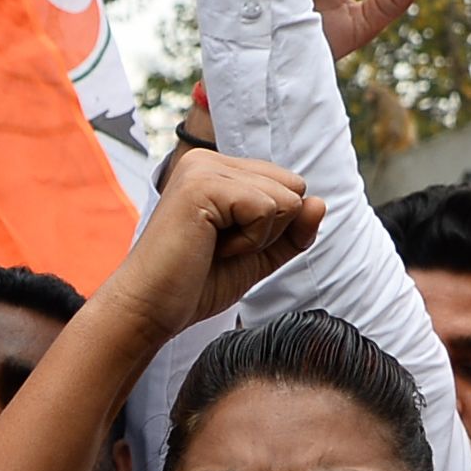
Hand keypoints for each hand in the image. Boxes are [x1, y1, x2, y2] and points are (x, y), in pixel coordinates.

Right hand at [101, 148, 320, 345]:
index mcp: (218, 170)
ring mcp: (203, 168)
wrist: (150, 310)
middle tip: (222, 248)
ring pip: (287, 197)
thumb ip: (292, 231)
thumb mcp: (258, 255)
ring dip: (259, 237)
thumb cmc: (195, 284)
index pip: (289, 186)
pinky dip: (250, 241)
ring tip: (214, 248)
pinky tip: (212, 248)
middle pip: (294, 188)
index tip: (227, 246)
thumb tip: (320, 202)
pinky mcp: (202, 185)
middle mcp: (209, 160)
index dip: (275, 229)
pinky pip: (267, 208)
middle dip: (272, 231)